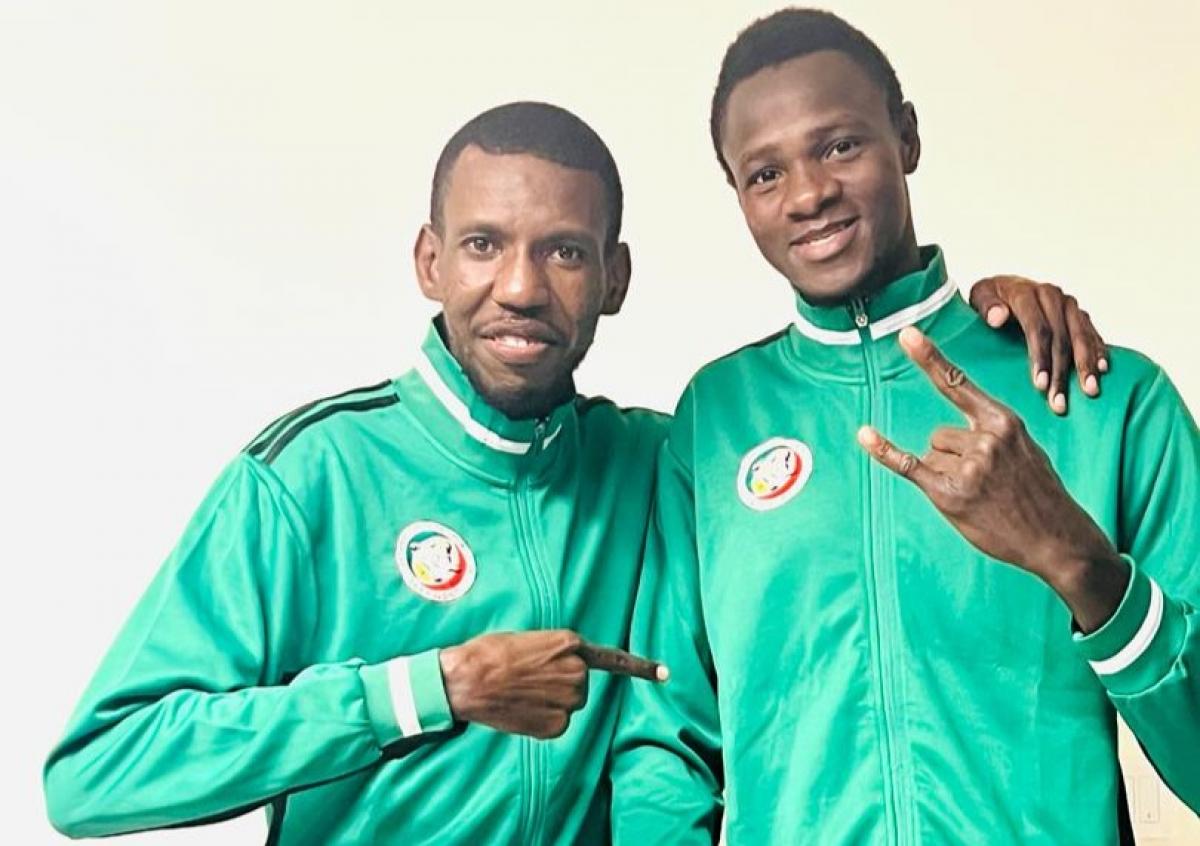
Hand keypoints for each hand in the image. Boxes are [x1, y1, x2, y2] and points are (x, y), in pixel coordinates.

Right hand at [438, 630, 666, 738]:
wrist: (466, 681)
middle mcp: (576, 672)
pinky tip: (520, 710)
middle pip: (579, 684)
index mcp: (570, 644)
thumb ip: (553, 654)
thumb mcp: (527, 640)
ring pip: (568, 704)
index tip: (665, 674)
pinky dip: (541, 719)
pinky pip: (557, 723)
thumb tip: (556, 669)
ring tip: (518, 692)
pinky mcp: (557, 725)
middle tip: (526, 677)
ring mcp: (568, 700)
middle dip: (558, 683)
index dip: (641, 668)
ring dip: (549, 701)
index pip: (612, 659)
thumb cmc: (488, 653)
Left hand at [856, 327, 1128, 630]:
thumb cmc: (1039, 493)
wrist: (1057, 538)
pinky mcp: (951, 494)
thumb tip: (945, 436)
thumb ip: (991, 432)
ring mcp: (969, 467)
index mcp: (1004, 422)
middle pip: (939, 435)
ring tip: (980, 495)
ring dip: (946, 475)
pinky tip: (865, 436)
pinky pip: (910, 466)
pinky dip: (886, 452)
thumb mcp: (1026, 449)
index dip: (929, 358)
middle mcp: (986, 439)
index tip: (906, 335)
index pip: (958, 383)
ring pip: (932, 456)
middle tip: (986, 483)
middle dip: (954, 458)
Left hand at [969, 275, 1107, 414]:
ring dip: (1086, 366)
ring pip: (1082, 337)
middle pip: (1062, 338)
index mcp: (1027, 293)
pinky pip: (1093, 334)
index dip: (1041, 358)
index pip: (1038, 329)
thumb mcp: (980, 297)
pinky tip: (1103, 371)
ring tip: (1089, 391)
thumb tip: (997, 318)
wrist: (1004, 287)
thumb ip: (986, 307)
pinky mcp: (1079, 315)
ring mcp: (1069, 306)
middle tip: (1060, 401)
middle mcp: (1053, 297)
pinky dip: (1099, 352)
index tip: (1040, 385)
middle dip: (1062, 372)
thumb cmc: (990, 299)